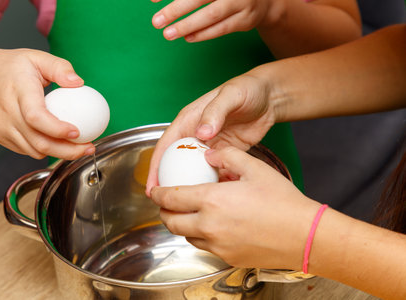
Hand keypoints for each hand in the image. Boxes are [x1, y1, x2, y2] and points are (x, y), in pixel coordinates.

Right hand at [0, 46, 94, 159]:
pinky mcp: (0, 137)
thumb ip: (60, 67)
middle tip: (88, 147)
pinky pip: (28, 150)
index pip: (35, 117)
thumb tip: (79, 83)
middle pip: (38, 141)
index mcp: (17, 91)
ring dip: (60, 153)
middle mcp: (6, 112)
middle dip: (67, 150)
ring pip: (34, 150)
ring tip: (80, 148)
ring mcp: (1, 128)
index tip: (77, 132)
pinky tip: (62, 144)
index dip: (57, 129)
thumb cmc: (13, 67)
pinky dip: (46, 150)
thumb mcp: (38, 58)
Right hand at [146, 72, 275, 195]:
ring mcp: (211, 146)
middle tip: (165, 204)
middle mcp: (196, 135)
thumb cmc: (247, 89)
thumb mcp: (230, 95)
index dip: (156, 167)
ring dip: (190, 186)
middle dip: (169, 183)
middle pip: (176, 163)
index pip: (166, 146)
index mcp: (189, 120)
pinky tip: (214, 197)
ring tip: (187, 207)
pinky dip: (213, 183)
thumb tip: (201, 134)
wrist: (270, 96)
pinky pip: (215, 171)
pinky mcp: (226, 153)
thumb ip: (215, 112)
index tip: (152, 187)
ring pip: (195, 171)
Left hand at [150, 146, 320, 269]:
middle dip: (163, 212)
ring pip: (185, 236)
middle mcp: (209, 226)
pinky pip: (204, 247)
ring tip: (188, 214)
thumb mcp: (255, 168)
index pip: (172, 198)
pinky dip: (199, 236)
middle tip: (167, 204)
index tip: (154, 191)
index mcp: (212, 201)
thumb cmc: (283, 202)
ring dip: (181, 225)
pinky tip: (212, 226)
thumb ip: (227, 156)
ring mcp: (218, 245)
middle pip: (171, 222)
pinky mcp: (227, 258)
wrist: (306, 235)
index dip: (158, 194)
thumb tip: (209, 153)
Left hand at [151, 0, 279, 41]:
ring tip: (168, 34)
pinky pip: (222, 29)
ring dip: (188, 26)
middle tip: (156, 21)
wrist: (264, 0)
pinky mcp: (246, 20)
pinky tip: (187, 37)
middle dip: (176, 10)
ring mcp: (243, 2)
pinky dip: (203, 34)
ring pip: (212, 15)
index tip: (151, 0)